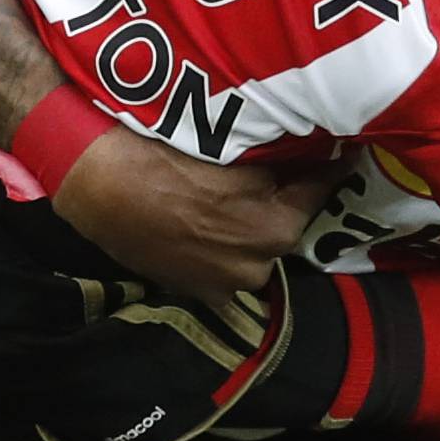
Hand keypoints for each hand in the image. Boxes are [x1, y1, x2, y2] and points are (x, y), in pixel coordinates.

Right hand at [54, 128, 336, 303]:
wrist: (98, 183)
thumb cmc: (166, 156)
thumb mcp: (236, 148)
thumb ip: (282, 158)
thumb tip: (317, 148)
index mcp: (277, 229)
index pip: (320, 189)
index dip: (329, 166)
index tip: (341, 152)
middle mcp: (257, 266)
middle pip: (286, 226)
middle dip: (283, 201)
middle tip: (272, 172)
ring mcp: (223, 286)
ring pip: (254, 251)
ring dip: (251, 229)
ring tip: (231, 200)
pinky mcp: (192, 292)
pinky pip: (222, 269)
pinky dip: (222, 249)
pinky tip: (206, 225)